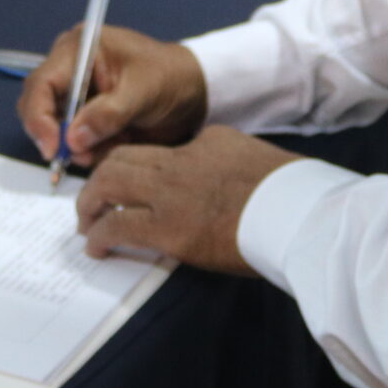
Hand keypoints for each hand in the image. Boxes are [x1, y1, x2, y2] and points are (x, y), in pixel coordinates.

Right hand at [15, 25, 208, 168]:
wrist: (194, 91)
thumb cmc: (171, 78)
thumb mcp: (144, 93)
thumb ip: (109, 114)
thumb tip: (73, 139)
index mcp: (80, 49)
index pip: (41, 83)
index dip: (40, 118)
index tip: (53, 148)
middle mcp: (69, 69)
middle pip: (39, 108)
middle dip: (59, 136)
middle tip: (85, 155)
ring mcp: (76, 94)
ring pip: (56, 130)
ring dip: (83, 146)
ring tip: (120, 141)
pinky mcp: (84, 116)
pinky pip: (75, 142)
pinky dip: (94, 150)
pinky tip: (121, 141)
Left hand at [73, 126, 302, 273]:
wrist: (299, 214)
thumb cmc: (289, 193)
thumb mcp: (251, 156)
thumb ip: (223, 158)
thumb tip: (205, 173)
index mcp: (204, 141)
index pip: (155, 149)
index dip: (133, 167)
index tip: (125, 183)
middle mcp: (180, 160)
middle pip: (120, 159)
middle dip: (99, 180)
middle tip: (92, 199)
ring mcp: (171, 193)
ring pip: (109, 185)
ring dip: (91, 204)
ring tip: (87, 223)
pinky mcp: (170, 229)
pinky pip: (118, 226)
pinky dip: (100, 235)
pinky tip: (97, 246)